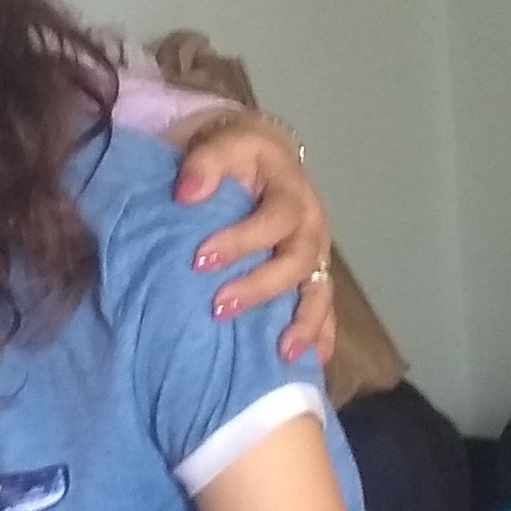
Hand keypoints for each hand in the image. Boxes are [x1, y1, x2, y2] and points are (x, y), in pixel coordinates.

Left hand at [171, 109, 338, 365]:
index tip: (200, 260)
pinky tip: (309, 365)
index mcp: (291, 192)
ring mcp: (317, 255)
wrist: (264, 158)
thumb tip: (186, 193)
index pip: (275, 218)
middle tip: (219, 306)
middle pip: (298, 261)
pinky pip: (324, 310)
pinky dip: (320, 337)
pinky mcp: (315, 277)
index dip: (241, 240)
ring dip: (303, 323)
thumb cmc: (239, 156)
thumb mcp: (223, 144)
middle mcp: (311, 226)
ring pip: (320, 292)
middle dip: (260, 287)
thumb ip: (204, 163)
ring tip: (281, 352)